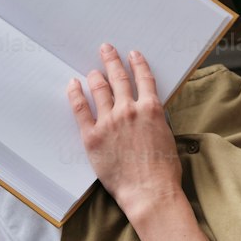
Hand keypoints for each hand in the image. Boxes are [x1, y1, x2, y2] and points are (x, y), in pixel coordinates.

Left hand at [66, 45, 182, 216]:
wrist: (149, 192)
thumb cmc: (163, 170)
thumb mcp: (166, 136)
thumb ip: (155, 119)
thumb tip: (147, 110)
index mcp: (151, 109)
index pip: (144, 78)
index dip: (138, 64)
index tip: (133, 54)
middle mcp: (130, 109)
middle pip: (119, 78)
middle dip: (112, 60)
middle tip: (106, 49)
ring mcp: (110, 121)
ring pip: (100, 89)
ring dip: (97, 75)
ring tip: (93, 69)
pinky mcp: (92, 136)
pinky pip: (80, 108)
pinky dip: (76, 93)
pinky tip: (73, 84)